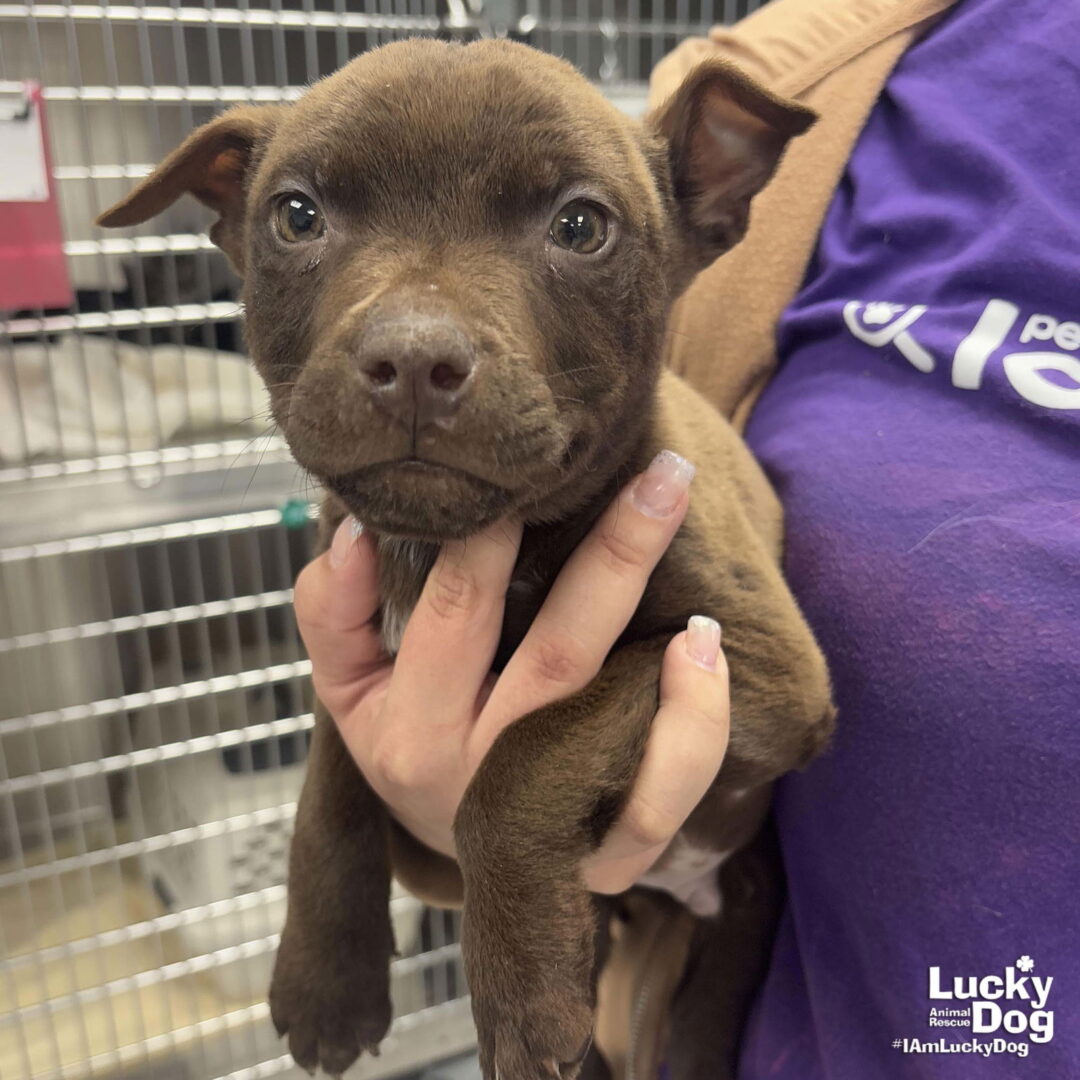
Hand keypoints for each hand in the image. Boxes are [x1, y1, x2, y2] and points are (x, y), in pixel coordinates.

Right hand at [293, 451, 729, 892]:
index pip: (457, 612)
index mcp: (414, 731)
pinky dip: (695, 726)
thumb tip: (358, 533)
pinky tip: (704, 649)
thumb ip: (334, 611)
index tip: (532, 467)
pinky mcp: (609, 851)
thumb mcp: (348, 687)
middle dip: (615, 554)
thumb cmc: (410, 746)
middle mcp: (486, 775)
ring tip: (703, 572)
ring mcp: (551, 817)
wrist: (464, 859)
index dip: (495, 535)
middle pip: (560, 653)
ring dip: (665, 633)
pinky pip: (662, 798)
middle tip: (664, 472)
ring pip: (617, 725)